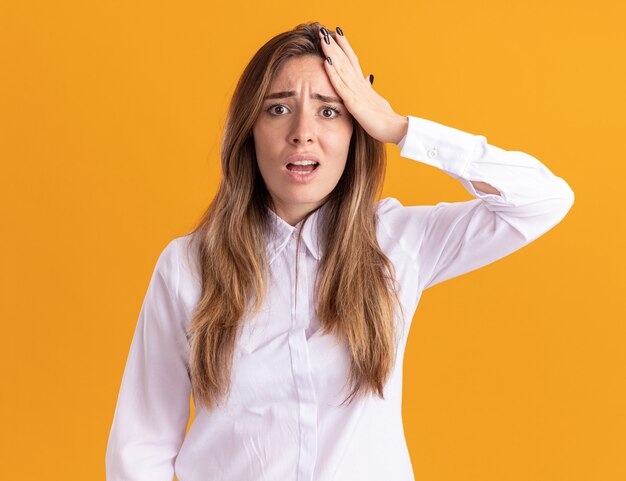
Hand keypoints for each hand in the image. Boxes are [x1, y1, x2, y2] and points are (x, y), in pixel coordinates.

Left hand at [319, 27, 407, 144]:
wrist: (394, 128)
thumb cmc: (384, 117)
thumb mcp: (375, 100)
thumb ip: (368, 89)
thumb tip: (368, 77)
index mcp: (363, 84)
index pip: (352, 60)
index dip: (344, 47)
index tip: (337, 33)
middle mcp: (359, 84)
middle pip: (345, 60)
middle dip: (335, 45)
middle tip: (324, 30)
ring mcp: (356, 92)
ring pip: (342, 68)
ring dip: (332, 53)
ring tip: (323, 39)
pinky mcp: (354, 102)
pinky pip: (341, 86)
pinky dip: (333, 73)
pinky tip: (326, 62)